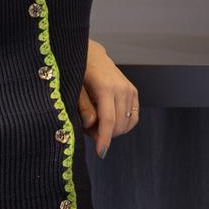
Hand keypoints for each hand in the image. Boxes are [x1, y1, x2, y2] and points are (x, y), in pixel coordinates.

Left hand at [79, 41, 139, 158]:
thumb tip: (92, 124)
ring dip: (113, 130)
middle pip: (118, 124)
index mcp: (106, 87)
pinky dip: (123, 125)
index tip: (101, 153)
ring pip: (127, 123)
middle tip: (88, 130)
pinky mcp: (133, 92)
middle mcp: (122, 88)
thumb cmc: (78, 72)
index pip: (108, 120)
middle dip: (104, 134)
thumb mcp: (75, 88)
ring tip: (97, 123)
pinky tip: (110, 122)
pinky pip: (133, 118)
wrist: (91, 55)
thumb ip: (83, 107)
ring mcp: (130, 90)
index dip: (105, 139)